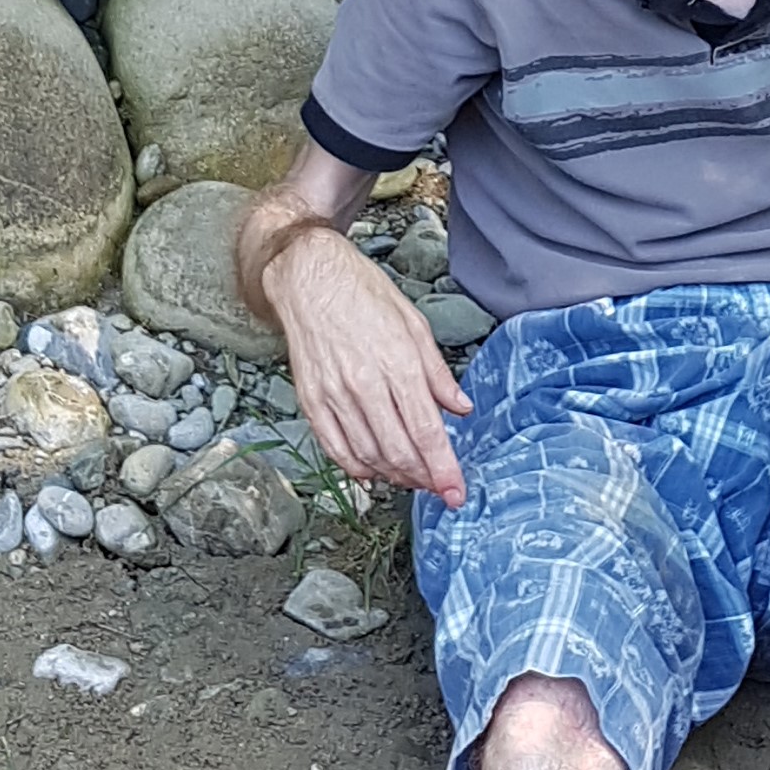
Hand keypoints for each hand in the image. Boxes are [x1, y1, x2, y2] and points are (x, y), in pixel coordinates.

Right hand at [260, 220, 470, 507]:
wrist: (308, 276)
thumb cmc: (363, 294)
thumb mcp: (414, 323)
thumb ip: (437, 373)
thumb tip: (461, 408)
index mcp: (397, 362)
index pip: (426, 431)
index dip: (444, 469)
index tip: (456, 493)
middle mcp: (364, 383)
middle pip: (398, 450)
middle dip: (423, 479)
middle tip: (438, 488)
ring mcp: (333, 394)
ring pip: (368, 455)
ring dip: (394, 476)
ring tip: (412, 479)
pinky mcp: (310, 399)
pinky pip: (334, 447)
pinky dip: (355, 467)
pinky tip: (372, 472)